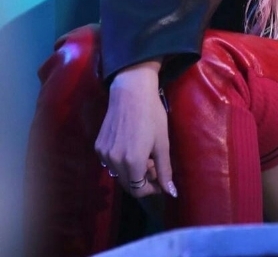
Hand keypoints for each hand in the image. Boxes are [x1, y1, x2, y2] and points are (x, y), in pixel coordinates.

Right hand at [95, 60, 176, 198]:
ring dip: (132, 172)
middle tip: (155, 165)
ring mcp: (104, 154)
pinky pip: (110, 163)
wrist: (131, 92)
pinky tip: (131, 147)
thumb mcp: (162, 143)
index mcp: (132, 163)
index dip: (152, 189)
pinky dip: (121, 162)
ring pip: (119, 174)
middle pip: (128, 185)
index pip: (139, 191)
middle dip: (143, 180)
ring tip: (145, 155)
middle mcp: (114, 162)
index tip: (161, 180)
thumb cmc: (152, 115)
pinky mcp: (98, 146)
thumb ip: (164, 170)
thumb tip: (171, 193)